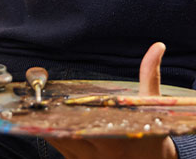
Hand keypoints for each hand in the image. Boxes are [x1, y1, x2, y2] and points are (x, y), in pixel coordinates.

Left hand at [47, 42, 177, 158]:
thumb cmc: (153, 134)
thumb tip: (157, 47)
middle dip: (53, 120)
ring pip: (61, 145)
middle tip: (40, 101)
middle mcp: (100, 156)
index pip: (85, 128)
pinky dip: (54, 136)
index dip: (68, 115)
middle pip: (67, 137)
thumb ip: (150, 77)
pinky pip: (62, 151)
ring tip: (38, 109)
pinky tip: (48, 121)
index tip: (58, 101)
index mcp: (117, 141)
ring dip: (50, 127)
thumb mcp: (152, 106)